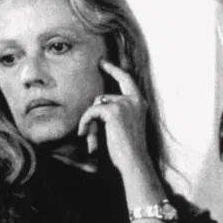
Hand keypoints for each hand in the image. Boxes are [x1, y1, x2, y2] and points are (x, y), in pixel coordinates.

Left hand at [77, 60, 152, 174]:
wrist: (134, 160)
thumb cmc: (128, 149)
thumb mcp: (125, 125)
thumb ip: (117, 111)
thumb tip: (98, 101)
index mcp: (140, 103)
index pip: (126, 80)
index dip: (114, 70)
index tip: (102, 62)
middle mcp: (134, 100)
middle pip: (105, 96)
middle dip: (93, 108)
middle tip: (82, 109)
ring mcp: (125, 104)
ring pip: (97, 105)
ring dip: (89, 120)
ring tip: (88, 136)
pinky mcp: (113, 111)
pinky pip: (91, 111)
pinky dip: (85, 122)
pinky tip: (83, 134)